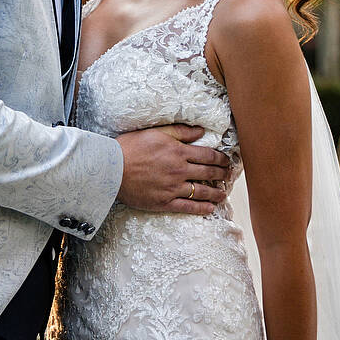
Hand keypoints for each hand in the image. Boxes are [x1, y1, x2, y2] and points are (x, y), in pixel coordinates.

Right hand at [116, 124, 230, 215]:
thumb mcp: (155, 132)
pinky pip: (188, 207)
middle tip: (229, 176)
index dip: (220, 158)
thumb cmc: (130, 147)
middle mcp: (179, 170)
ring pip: (202, 192)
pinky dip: (201, 208)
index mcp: (178, 152)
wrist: (111, 169)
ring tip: (223, 194)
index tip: (227, 160)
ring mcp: (173, 188)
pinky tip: (210, 209)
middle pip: (208, 173)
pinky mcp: (164, 202)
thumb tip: (200, 131)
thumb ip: (180, 132)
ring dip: (216, 193)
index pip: (208, 155)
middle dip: (222, 174)